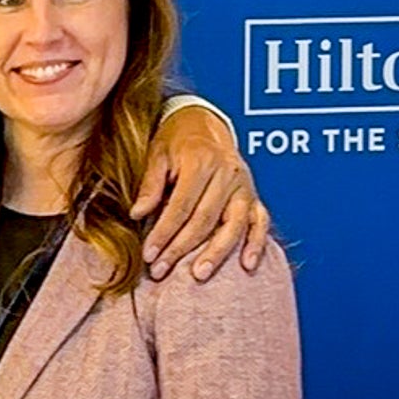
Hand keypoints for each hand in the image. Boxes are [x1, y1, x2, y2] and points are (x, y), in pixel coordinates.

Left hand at [132, 106, 269, 282]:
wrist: (203, 122)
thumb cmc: (176, 140)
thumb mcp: (157, 153)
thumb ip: (150, 184)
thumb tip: (137, 214)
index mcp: (201, 162)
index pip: (180, 206)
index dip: (164, 232)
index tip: (149, 254)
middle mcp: (227, 174)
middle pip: (205, 219)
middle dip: (182, 248)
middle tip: (162, 270)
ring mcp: (244, 186)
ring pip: (234, 225)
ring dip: (217, 253)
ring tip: (199, 275)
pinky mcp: (254, 196)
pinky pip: (260, 222)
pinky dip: (256, 244)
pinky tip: (247, 265)